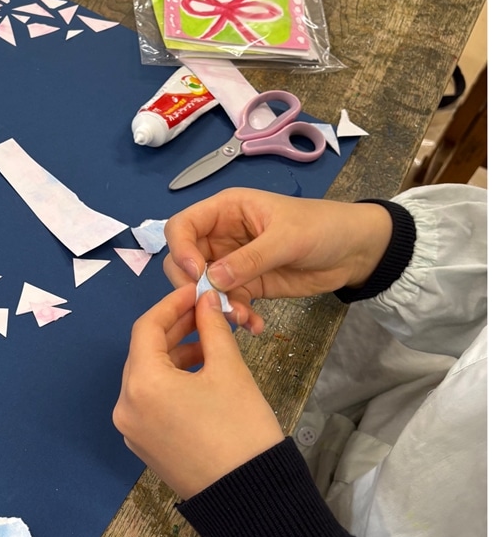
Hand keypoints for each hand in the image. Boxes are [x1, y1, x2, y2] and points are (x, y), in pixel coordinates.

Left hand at [113, 285, 283, 498]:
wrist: (254, 502)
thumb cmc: (241, 430)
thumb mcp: (229, 370)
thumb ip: (212, 328)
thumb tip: (206, 300)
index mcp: (141, 384)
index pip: (147, 327)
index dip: (173, 304)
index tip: (197, 292)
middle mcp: (125, 406)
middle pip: (144, 352)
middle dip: (175, 329)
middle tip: (207, 314)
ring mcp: (132, 430)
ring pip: (147, 376)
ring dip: (175, 355)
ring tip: (211, 345)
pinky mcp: (144, 446)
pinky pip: (151, 401)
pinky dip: (171, 382)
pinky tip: (200, 374)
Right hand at [163, 189, 393, 318]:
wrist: (356, 251)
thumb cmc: (321, 228)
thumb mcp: (286, 239)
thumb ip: (249, 259)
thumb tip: (211, 279)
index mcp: (225, 211)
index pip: (182, 226)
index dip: (181, 250)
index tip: (197, 275)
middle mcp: (221, 235)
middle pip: (184, 260)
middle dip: (194, 285)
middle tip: (212, 305)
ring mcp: (233, 262)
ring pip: (204, 286)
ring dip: (216, 306)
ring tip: (242, 319)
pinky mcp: (248, 285)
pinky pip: (229, 302)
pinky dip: (236, 316)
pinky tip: (254, 325)